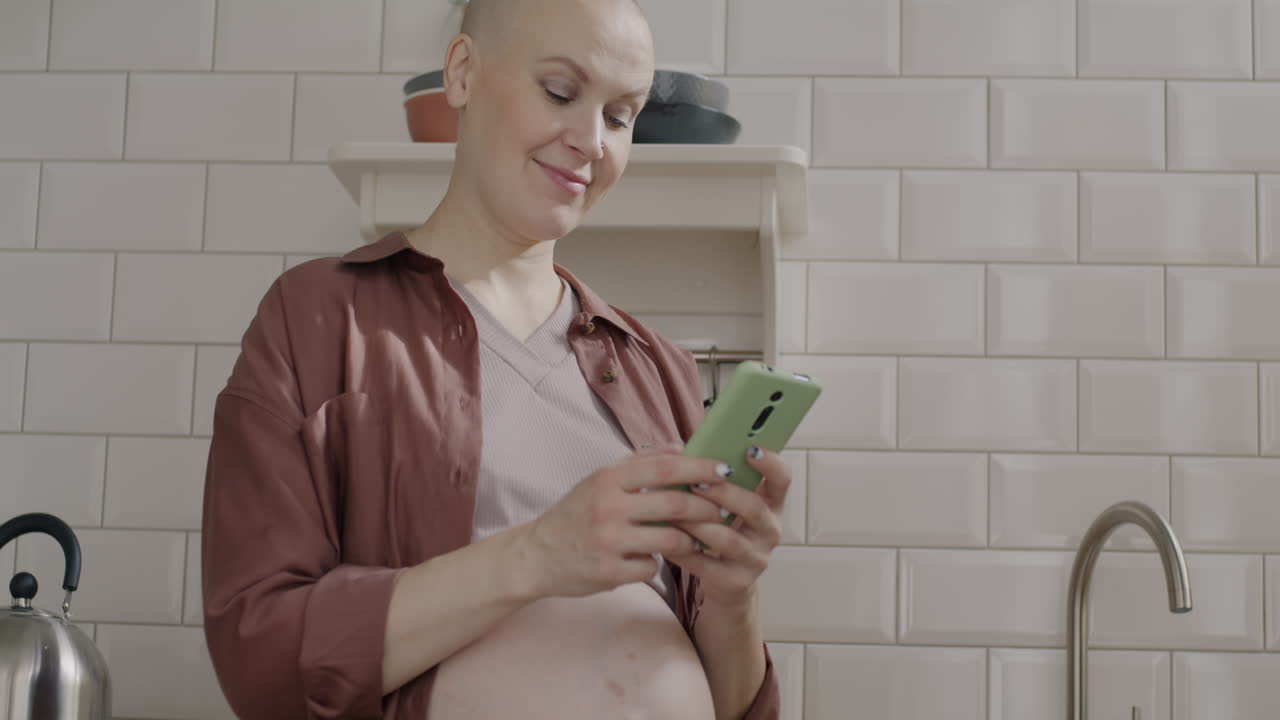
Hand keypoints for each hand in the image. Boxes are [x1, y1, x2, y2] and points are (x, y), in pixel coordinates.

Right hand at [520, 447, 733, 599]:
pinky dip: (658, 564)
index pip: (665, 467)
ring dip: (689, 540)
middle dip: (707, 508)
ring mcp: (608, 541)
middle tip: (720, 511)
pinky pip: (652, 567)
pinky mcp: (609, 572)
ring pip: (672, 539)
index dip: (700, 468)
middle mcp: (608, 507)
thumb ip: (639, 463)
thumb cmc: (575, 514)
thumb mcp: (599, 480)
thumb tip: (680, 447)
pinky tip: (650, 559)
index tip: (725, 470)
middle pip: (676, 503)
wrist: (535, 555)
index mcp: (608, 479)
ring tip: (691, 539)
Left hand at [664, 446, 790, 608]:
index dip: (771, 463)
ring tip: (675, 512)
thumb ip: (716, 479)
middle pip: (754, 508)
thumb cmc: (722, 529)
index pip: (782, 479)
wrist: (726, 579)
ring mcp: (756, 558)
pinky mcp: (737, 581)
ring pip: (728, 539)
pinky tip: (665, 537)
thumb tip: (683, 451)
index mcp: (771, 504)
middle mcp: (770, 530)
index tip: (750, 449)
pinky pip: (706, 564)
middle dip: (723, 493)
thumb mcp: (729, 504)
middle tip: (696, 483)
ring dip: (699, 523)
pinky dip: (683, 550)